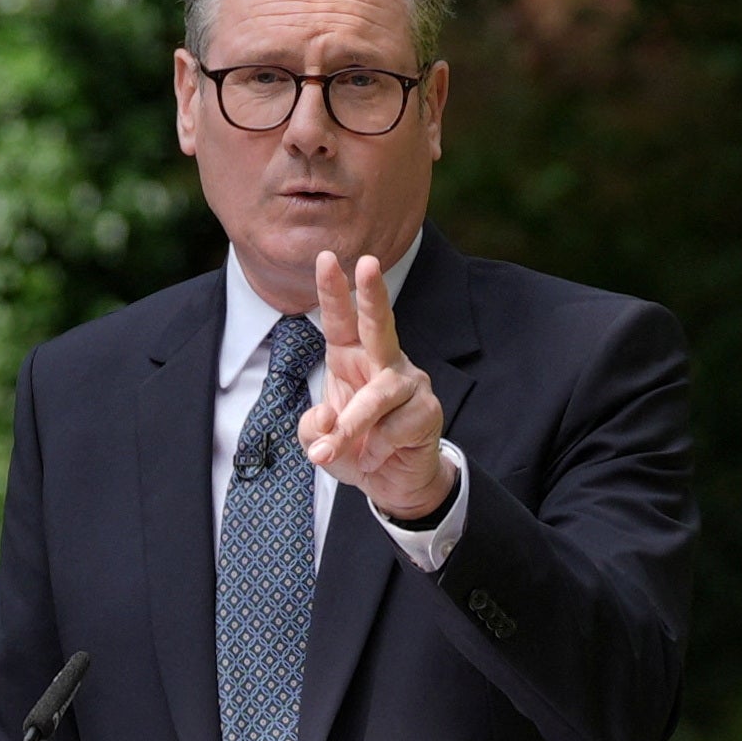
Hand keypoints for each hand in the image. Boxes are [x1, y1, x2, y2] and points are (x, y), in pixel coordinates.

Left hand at [299, 250, 454, 519]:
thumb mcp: (319, 442)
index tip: (325, 257)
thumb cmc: (356, 449)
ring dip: (352, 425)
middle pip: (380, 324)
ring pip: (378, 395)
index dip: (333, 289)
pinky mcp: (428, 410)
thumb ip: (314, 430)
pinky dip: (375, 449)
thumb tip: (328, 419)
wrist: (393, 483)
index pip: (340, 319)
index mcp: (351, 357)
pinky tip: (376, 457)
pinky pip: (395, 427)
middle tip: (368, 263)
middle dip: (373, 294)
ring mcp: (410, 383)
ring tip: (328, 452)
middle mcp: (383, 361)